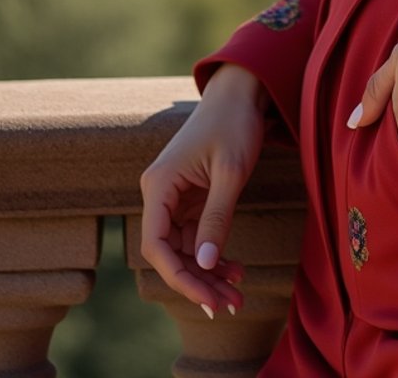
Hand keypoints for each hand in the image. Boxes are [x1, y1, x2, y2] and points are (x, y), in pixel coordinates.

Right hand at [139, 64, 268, 315]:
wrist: (242, 91)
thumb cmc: (235, 123)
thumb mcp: (230, 170)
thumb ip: (217, 217)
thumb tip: (206, 265)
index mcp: (159, 185)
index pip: (156, 245)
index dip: (178, 277)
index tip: (206, 298)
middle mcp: (161, 193)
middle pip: (170, 252)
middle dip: (198, 281)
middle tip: (229, 306)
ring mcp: (175, 196)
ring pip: (185, 248)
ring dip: (208, 273)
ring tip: (237, 295)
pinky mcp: (191, 197)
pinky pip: (196, 235)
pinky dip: (214, 253)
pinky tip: (234, 270)